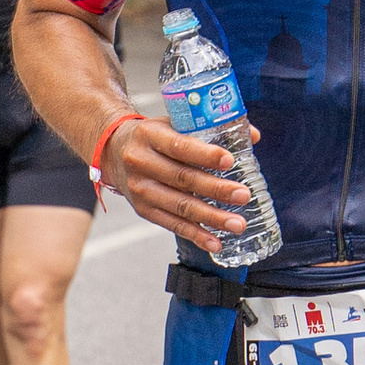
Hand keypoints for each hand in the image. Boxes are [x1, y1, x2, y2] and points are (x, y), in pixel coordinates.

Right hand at [92, 110, 255, 244]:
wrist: (112, 150)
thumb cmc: (153, 136)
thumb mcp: (173, 122)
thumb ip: (210, 127)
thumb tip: (253, 136)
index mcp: (149, 135)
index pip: (180, 145)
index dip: (205, 154)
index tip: (230, 161)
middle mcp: (141, 162)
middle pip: (183, 179)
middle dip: (216, 189)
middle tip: (243, 195)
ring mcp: (140, 189)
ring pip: (180, 206)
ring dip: (211, 217)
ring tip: (237, 224)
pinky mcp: (143, 209)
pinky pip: (172, 225)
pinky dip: (195, 235)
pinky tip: (215, 243)